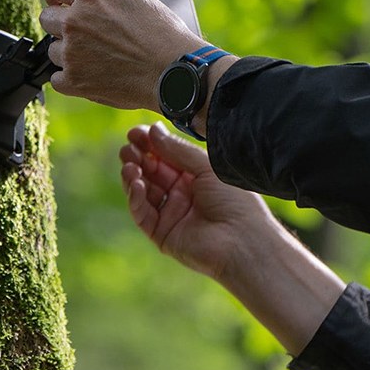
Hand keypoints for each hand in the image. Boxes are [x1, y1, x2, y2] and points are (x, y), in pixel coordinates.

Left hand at [39, 0, 203, 110]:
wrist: (173, 71)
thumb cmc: (164, 36)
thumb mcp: (137, 1)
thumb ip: (105, 0)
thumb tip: (93, 4)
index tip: (59, 3)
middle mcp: (75, 22)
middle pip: (46, 19)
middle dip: (62, 25)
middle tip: (86, 35)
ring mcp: (71, 53)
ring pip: (53, 50)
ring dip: (69, 53)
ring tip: (98, 58)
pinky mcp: (74, 81)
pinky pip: (57, 78)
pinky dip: (71, 78)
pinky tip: (93, 75)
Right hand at [119, 122, 275, 280]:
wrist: (242, 239)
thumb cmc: (234, 199)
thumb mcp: (207, 166)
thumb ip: (178, 150)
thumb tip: (153, 130)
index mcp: (198, 176)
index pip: (168, 156)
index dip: (151, 144)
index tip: (135, 132)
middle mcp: (184, 194)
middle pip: (152, 172)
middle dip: (138, 158)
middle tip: (127, 147)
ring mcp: (172, 214)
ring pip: (143, 192)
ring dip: (133, 177)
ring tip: (129, 165)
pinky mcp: (162, 234)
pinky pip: (143, 214)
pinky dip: (135, 198)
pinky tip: (136, 184)